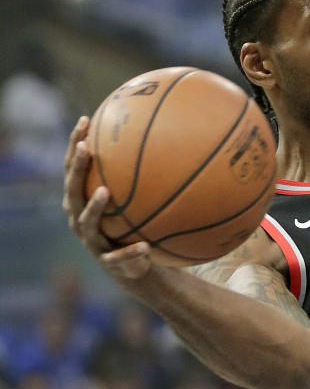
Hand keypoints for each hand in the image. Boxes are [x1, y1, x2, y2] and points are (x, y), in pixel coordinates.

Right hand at [62, 118, 152, 281]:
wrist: (132, 268)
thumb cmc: (131, 223)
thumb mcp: (135, 198)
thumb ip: (139, 172)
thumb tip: (159, 131)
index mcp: (81, 200)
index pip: (73, 168)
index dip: (75, 145)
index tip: (85, 120)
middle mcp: (79, 218)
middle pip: (72, 190)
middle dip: (77, 168)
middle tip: (87, 148)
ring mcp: (91, 240)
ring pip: (87, 222)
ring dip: (95, 207)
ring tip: (105, 191)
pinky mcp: (108, 262)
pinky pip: (119, 256)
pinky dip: (131, 251)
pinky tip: (146, 246)